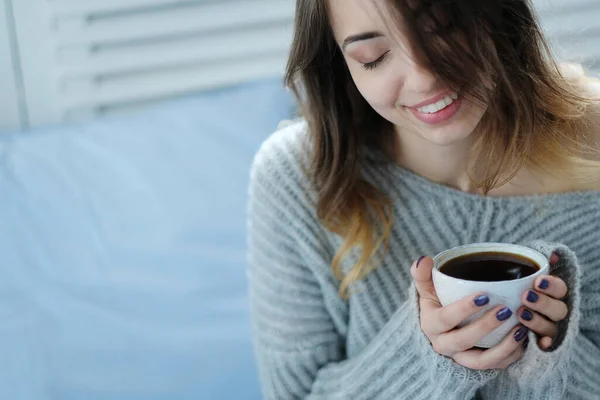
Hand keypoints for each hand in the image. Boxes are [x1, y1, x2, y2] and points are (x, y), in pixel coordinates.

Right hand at [411, 256, 527, 369]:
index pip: (445, 319)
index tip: (484, 296)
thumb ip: (422, 274)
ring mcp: (460, 357)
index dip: (464, 309)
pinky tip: (523, 340)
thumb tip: (424, 260)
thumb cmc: (436, 303)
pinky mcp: (476, 364)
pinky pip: (495, 366)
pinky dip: (511, 355)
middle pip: (463, 340)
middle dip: (485, 327)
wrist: (439, 330)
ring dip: (503, 347)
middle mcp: (443, 344)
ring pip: (481, 360)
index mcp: (431, 324)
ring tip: (520, 329)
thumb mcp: (426, 289)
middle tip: (505, 310)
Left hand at [517, 253, 567, 349]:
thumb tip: (553, 255)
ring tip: (521, 313)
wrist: (496, 310)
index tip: (538, 281)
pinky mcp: (537, 343)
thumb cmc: (510, 287)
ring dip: (538, 321)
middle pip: (558, 309)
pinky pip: (544, 346)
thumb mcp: (519, 272)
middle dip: (543, 303)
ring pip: (550, 328)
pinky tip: (539, 343)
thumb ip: (533, 263)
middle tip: (526, 296)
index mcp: (551, 294)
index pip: (560, 288)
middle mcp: (552, 312)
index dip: (552, 285)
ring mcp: (547, 328)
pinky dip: (544, 344)